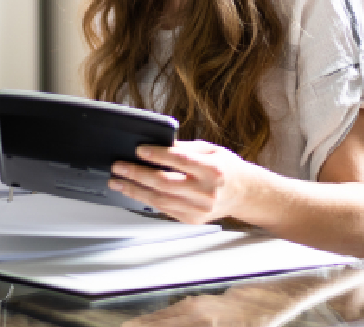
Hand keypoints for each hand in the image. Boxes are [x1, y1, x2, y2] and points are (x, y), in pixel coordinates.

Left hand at [109, 140, 268, 224]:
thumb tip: (158, 143)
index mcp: (213, 169)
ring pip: (160, 200)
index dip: (157, 155)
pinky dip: (145, 200)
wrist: (246, 194)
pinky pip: (164, 209)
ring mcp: (199, 208)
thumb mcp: (211, 150)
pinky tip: (133, 192)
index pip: (181, 160)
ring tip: (117, 182)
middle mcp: (206, 191)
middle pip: (164, 183)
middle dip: (137, 174)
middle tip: (118, 166)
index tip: (138, 149)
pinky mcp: (192, 219)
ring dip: (134, 190)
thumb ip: (185, 148)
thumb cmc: (227, 169)